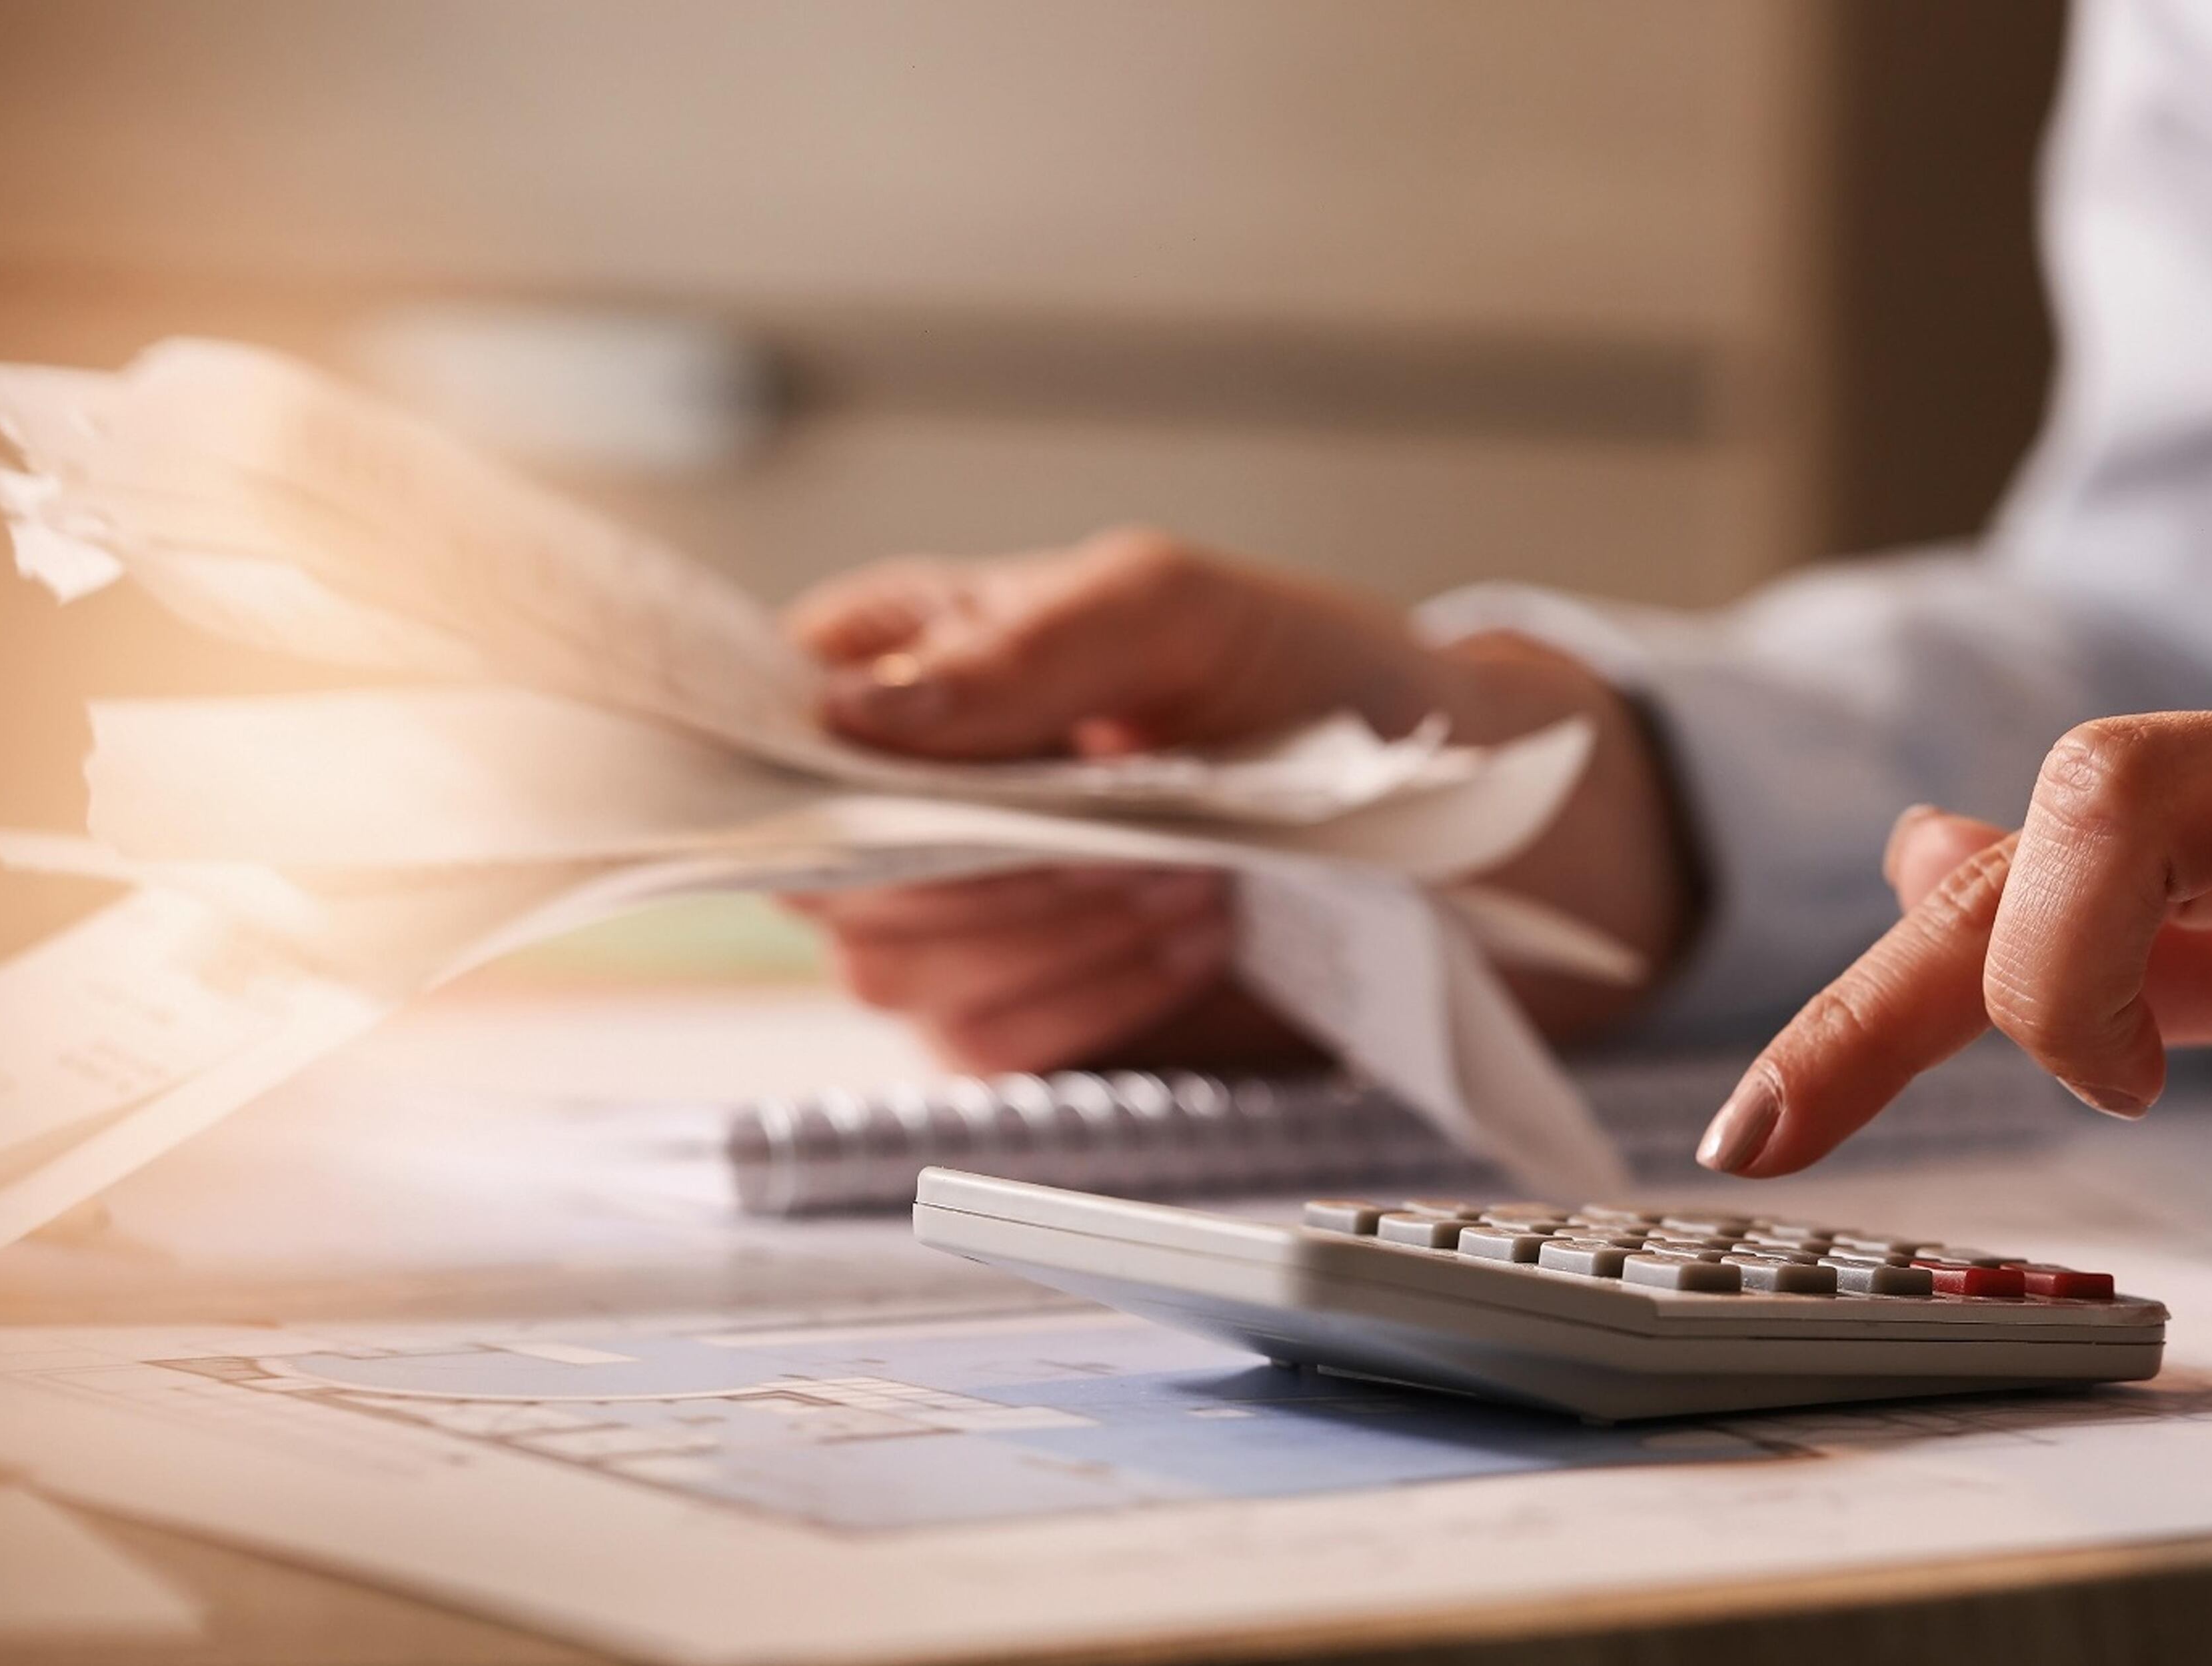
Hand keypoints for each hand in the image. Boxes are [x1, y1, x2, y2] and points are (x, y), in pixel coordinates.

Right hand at [782, 527, 1692, 1071]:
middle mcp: (902, 794)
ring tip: (1188, 875)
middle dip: (981, 867)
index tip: (903, 786)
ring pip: (892, 973)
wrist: (1444, 814)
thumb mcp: (1177, 607)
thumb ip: (1022, 646)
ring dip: (1050, 934)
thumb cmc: (1307, 678)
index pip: (767, 724)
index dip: (806, 772)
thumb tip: (858, 716)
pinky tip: (1186, 938)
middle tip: (1123, 831)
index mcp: (903, 660)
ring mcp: (950, 916)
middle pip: (825, 874)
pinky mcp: (1016, 1014)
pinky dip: (1088, 999)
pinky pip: (984, 1044)